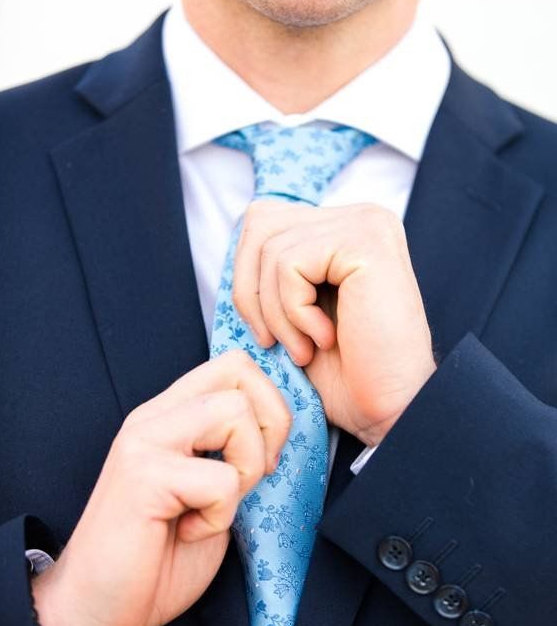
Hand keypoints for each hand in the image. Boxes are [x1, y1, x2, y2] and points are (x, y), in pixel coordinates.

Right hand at [31, 351, 290, 625]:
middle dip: (270, 426)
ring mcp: (145, 441)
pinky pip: (221, 480)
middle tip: (247, 477)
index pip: (234, 364)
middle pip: (240, 371)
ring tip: (214, 506)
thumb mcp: (209, 491)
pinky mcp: (143, 477)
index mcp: (169, 414)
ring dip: (246, 467)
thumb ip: (232, 452)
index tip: (263, 455)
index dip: (269, 402)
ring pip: (235, 412)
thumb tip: (280, 428)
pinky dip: (220, 516)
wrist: (94, 609)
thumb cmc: (155, 557)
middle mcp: (154, 416)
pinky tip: (188, 531)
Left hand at [233, 200, 435, 447]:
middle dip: (252, 291)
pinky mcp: (367, 242)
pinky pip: (290, 265)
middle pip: (261, 223)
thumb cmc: (346, 374)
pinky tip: (325, 338)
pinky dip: (293, 312)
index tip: (267, 330)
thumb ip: (271, 272)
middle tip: (274, 341)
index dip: (247, 277)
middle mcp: (359, 216)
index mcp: (343, 228)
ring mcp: (367, 224)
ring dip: (276, 313)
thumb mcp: (294, 312)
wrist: (392, 409)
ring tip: (305, 348)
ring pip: (272, 249)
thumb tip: (232, 252)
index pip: (264, 221)